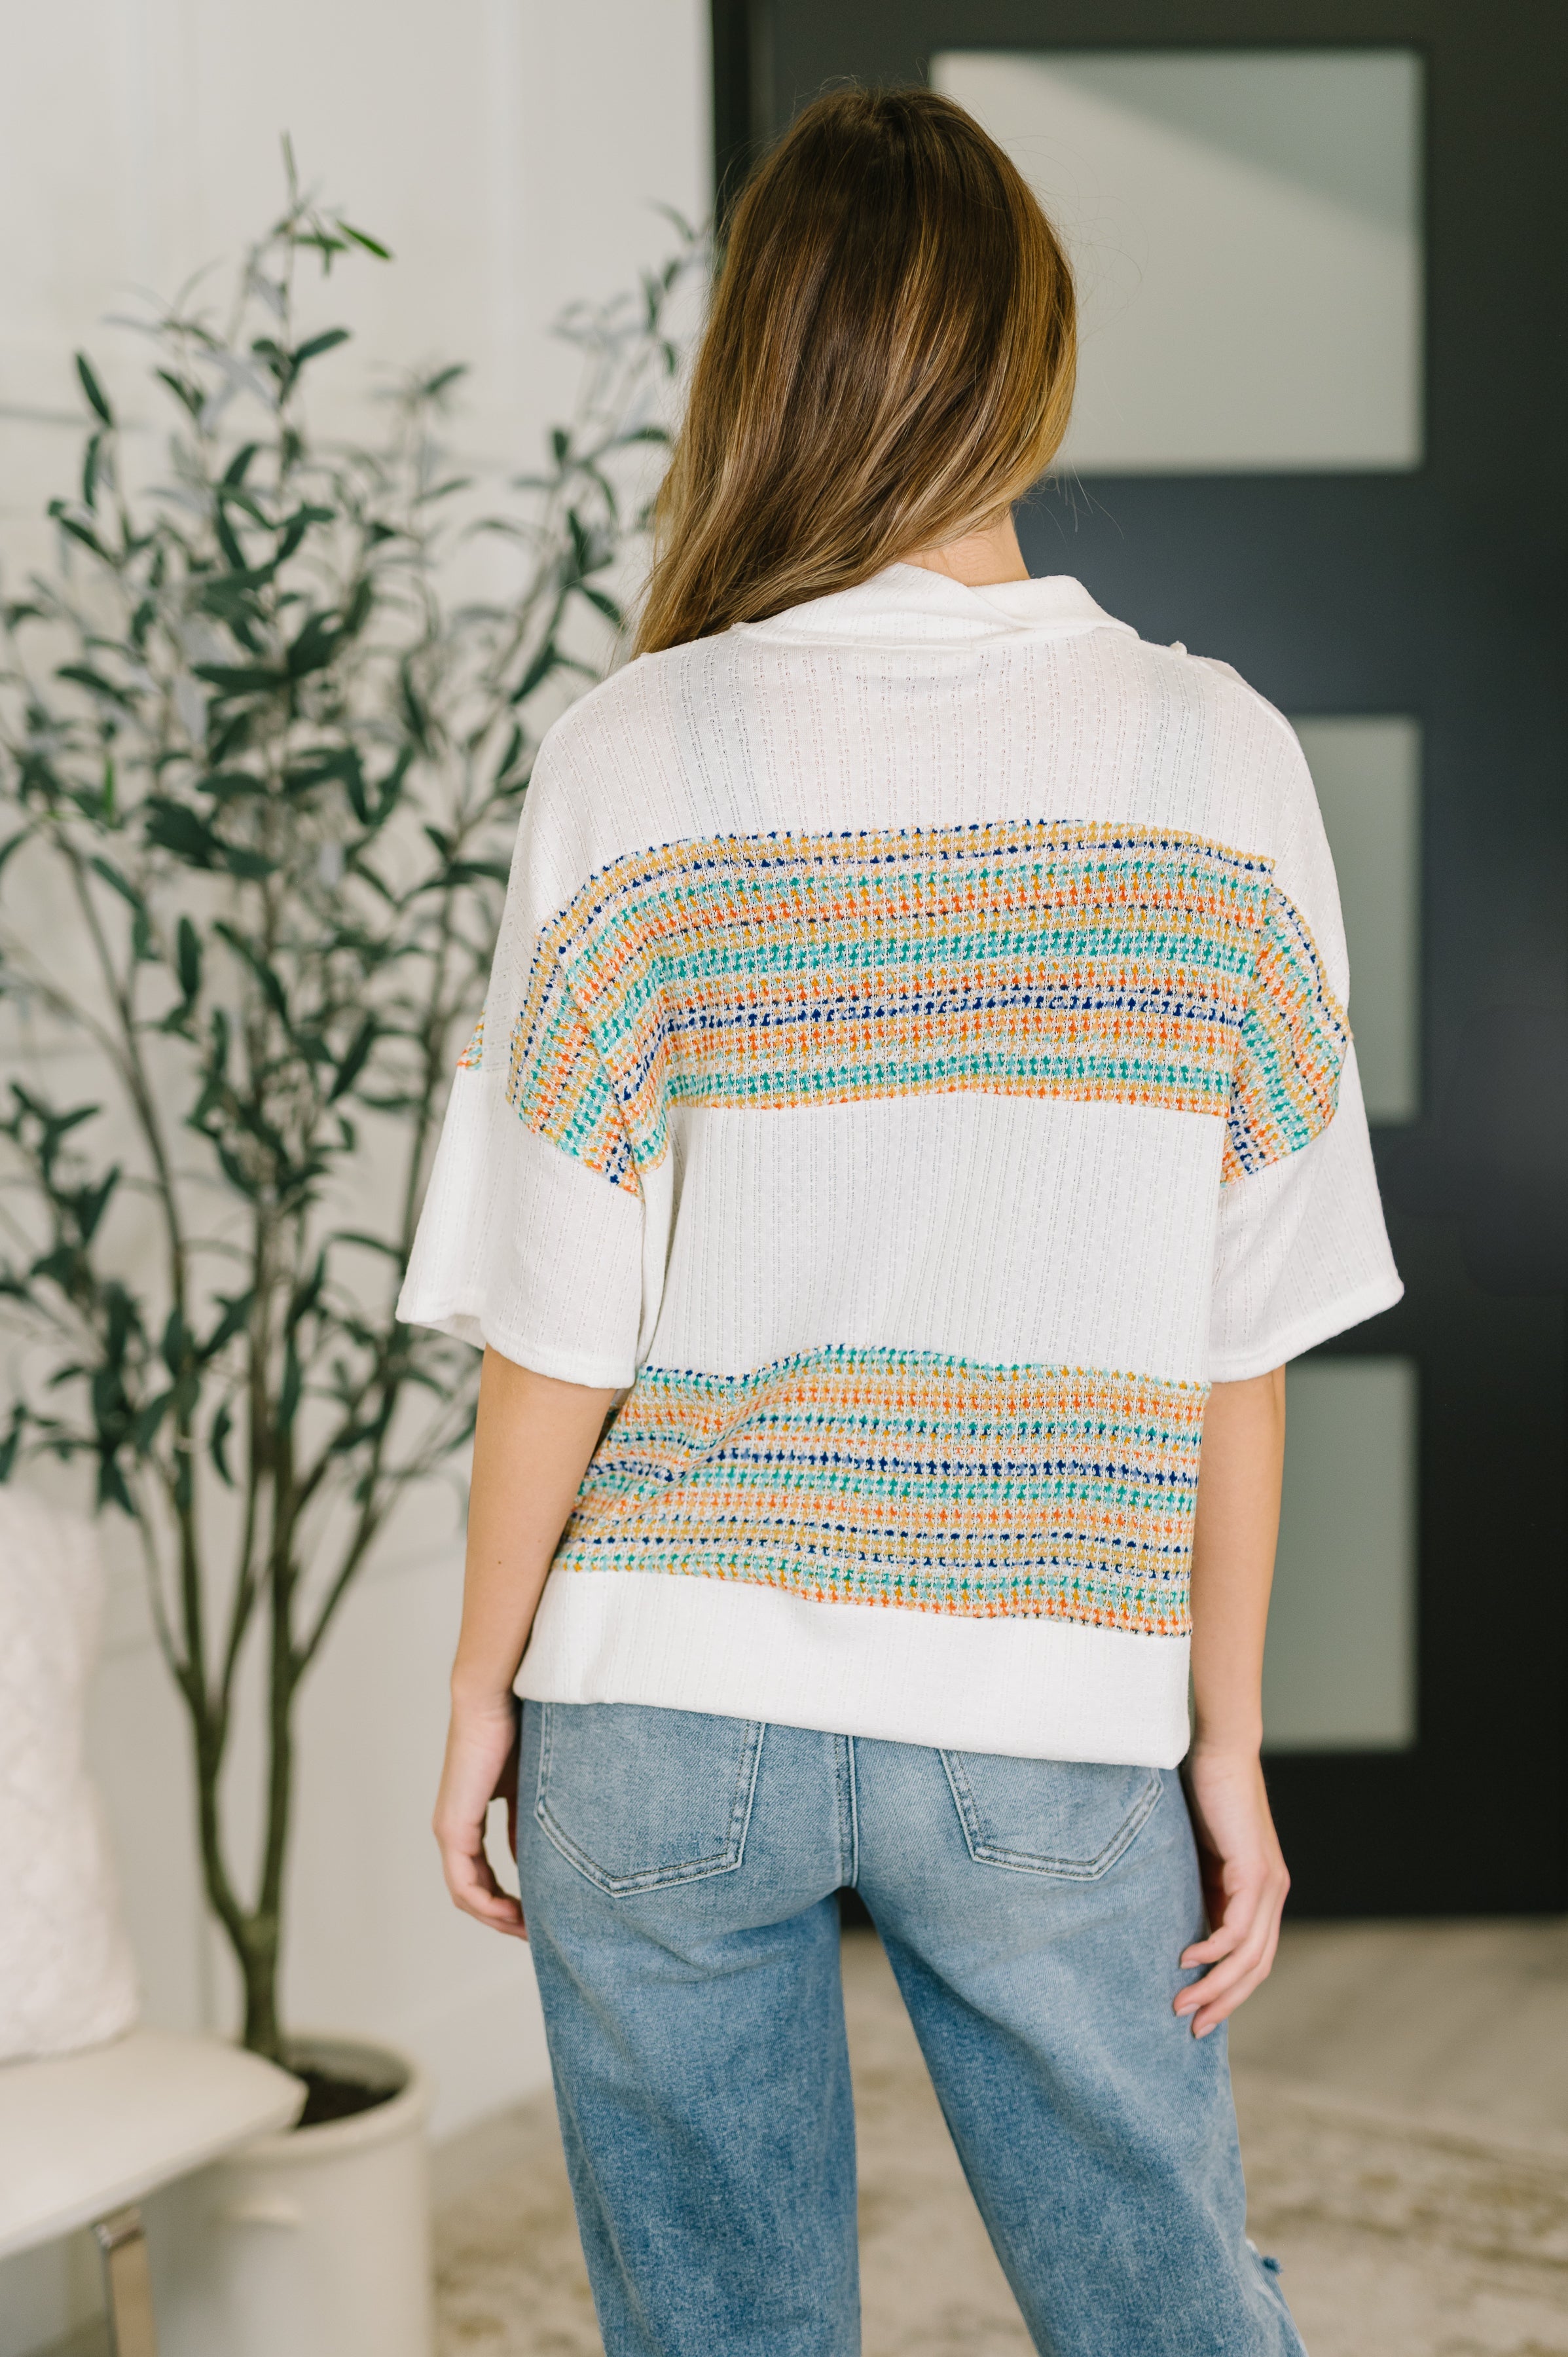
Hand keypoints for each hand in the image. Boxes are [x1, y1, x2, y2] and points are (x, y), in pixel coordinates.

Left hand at [433, 1691, 526, 1939]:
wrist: (494, 1696)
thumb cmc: (517, 1728)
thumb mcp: (531, 1788)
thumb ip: (529, 1824)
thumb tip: (542, 1862)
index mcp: (470, 1818)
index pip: (485, 1874)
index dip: (512, 1900)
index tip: (542, 1915)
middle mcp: (454, 1829)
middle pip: (474, 1892)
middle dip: (506, 1918)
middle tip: (539, 1935)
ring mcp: (450, 1830)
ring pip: (467, 1894)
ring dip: (497, 1918)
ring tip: (529, 1931)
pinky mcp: (453, 1827)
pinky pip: (464, 1883)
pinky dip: (487, 1904)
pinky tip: (514, 1913)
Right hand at [1174, 1745, 1288, 2035]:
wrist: (1221, 1751)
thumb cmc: (1205, 1795)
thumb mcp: (1199, 1856)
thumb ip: (1199, 1890)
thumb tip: (1177, 1929)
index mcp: (1261, 1894)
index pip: (1252, 1959)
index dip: (1228, 1992)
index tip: (1198, 2015)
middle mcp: (1273, 1895)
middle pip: (1255, 1968)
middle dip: (1223, 2003)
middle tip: (1190, 2027)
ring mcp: (1268, 1885)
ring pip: (1249, 1956)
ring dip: (1216, 1986)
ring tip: (1183, 2004)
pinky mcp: (1255, 1871)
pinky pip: (1238, 1927)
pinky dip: (1213, 1950)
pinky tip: (1188, 1960)